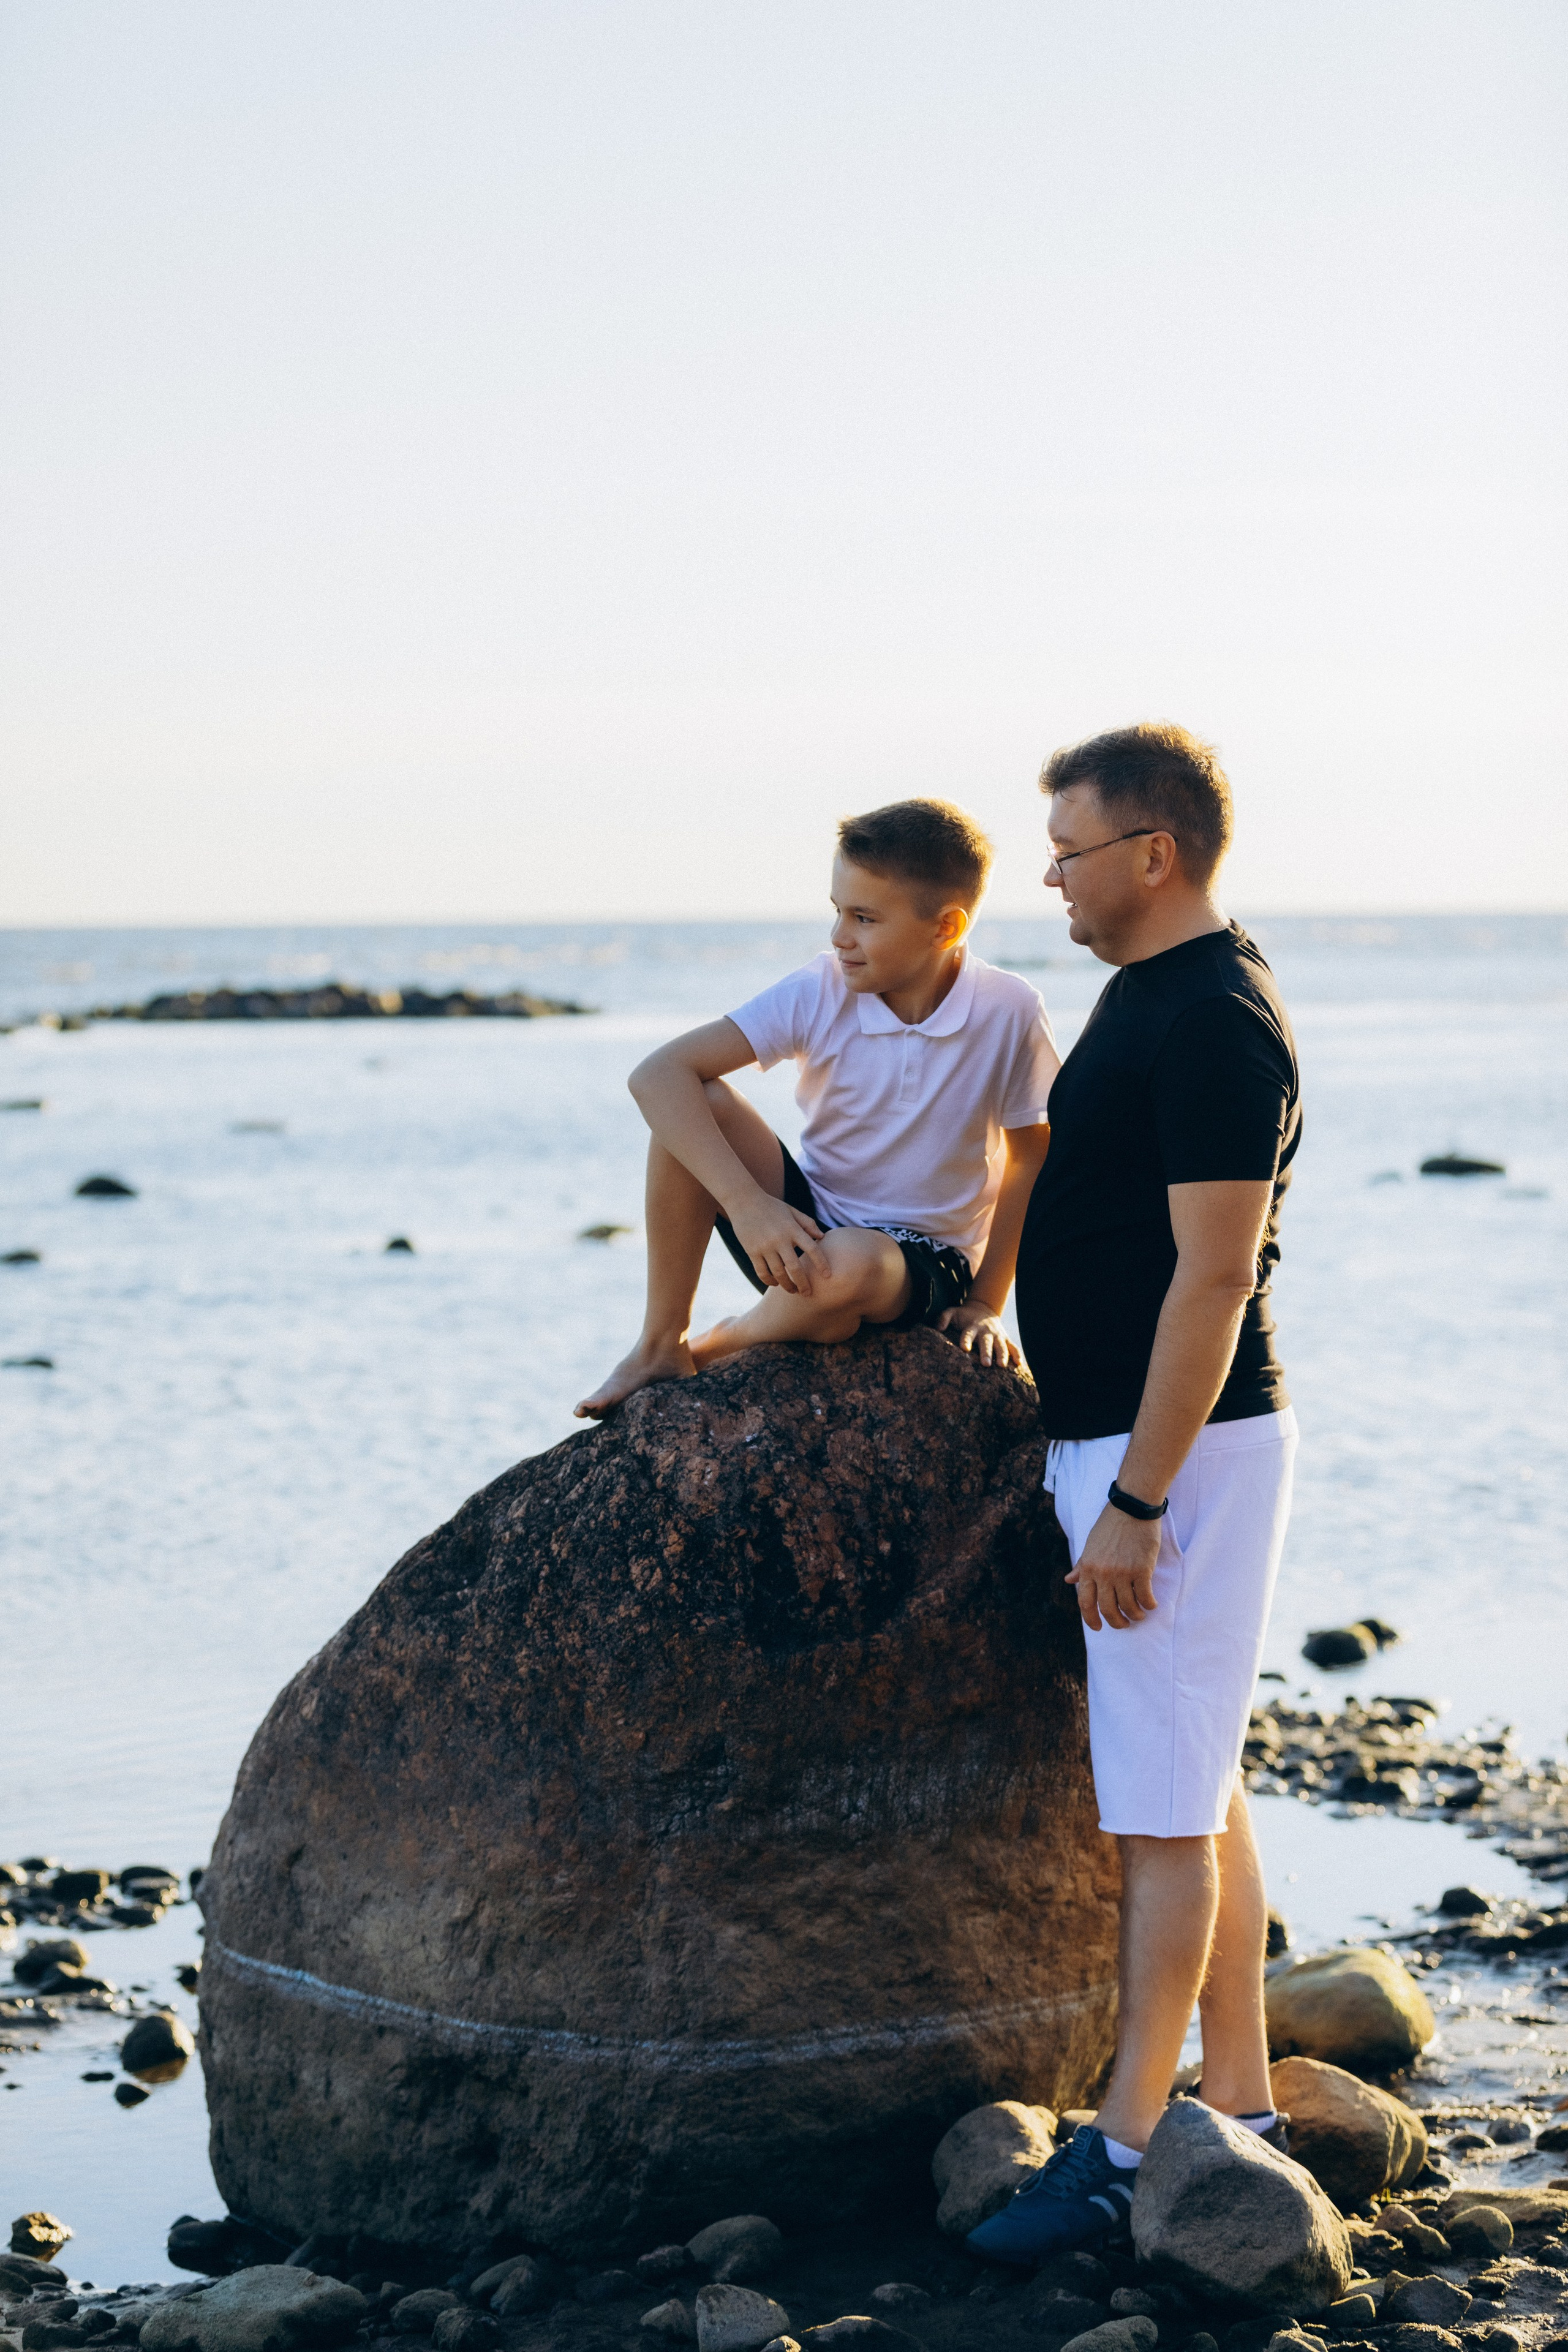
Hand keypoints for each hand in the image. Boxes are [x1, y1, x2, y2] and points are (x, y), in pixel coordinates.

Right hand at [726, 1191, 832, 1293]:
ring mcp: (765, 1247)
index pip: (812, 1249)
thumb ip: (807, 1223)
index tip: (828, 1276)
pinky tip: (775, 1284)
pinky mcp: (752, 1251)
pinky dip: (769, 1281)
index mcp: (792, 1229)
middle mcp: (779, 1239)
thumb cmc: (771, 1206)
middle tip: (808, 1294)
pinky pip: (762, 1272)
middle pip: (795, 1268)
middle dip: (803, 1283)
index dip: (821, 1264)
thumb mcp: (792, 1211)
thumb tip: (822, 1237)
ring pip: (778, 1273)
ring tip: (793, 1291)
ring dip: (787, 1285)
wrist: (743, 1201)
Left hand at [935, 1301, 1020, 1368]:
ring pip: (1001, 1346)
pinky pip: (1013, 1347)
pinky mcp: (1005, 1338)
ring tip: (1002, 1366)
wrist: (983, 1309)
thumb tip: (937, 1329)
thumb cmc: (964, 1316)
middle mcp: (985, 1331)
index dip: (966, 1340)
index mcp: (971, 1326)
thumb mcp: (952, 1312)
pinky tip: (1019, 1364)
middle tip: (986, 1364)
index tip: (965, 1349)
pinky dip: (1017, 1354)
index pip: (968, 1334)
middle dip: (986, 1352)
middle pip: (986, 1342)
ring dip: (1002, 1355)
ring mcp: (997, 1335)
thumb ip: (943, 1318)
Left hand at [1065, 1502, 1161, 1630]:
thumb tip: (1069, 1580)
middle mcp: (1103, 1573)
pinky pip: (1145, 1596)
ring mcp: (1123, 1573)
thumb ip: (1082, 1566)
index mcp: (1088, 1568)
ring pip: (1128, 1606)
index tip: (1097, 1627)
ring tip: (1139, 1615)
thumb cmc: (1110, 1525)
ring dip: (1135, 1615)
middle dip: (1116, 1622)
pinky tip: (1150, 1605)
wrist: (1132, 1508)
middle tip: (1123, 1624)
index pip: (1085, 1602)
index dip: (1090, 1619)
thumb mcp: (1091, 1545)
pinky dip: (1148, 1605)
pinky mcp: (1142, 1570)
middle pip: (1107, 1609)